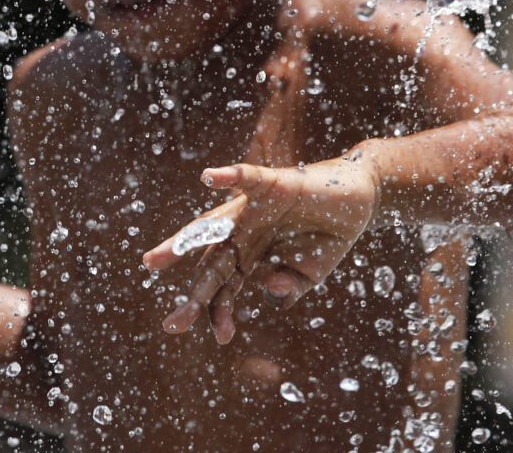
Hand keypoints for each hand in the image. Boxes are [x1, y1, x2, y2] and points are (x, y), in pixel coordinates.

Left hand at [142, 155, 377, 344]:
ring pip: (212, 226)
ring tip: (154, 261)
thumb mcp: (309, 274)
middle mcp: (243, 234)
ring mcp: (253, 209)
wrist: (358, 198)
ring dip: (184, 241)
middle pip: (210, 265)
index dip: (219, 313)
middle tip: (173, 323)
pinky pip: (248, 178)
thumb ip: (289, 287)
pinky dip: (230, 176)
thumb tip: (270, 289)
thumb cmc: (326, 235)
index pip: (225, 289)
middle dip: (193, 295)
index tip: (222, 338)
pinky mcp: (272, 185)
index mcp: (249, 258)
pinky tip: (208, 177)